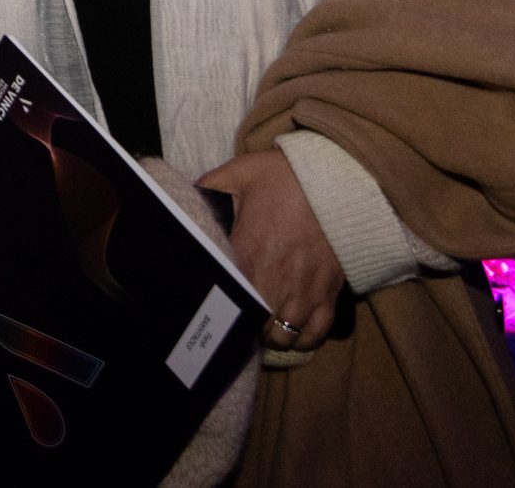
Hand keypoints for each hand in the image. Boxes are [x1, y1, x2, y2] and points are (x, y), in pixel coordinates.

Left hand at [196, 150, 345, 350]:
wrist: (333, 179)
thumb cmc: (282, 178)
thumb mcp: (235, 175)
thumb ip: (206, 191)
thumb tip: (181, 203)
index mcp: (247, 255)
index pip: (228, 301)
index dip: (220, 310)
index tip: (215, 306)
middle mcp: (276, 282)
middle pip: (255, 328)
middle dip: (244, 326)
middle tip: (238, 312)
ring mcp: (305, 291)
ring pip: (283, 337)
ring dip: (269, 334)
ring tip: (261, 321)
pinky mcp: (329, 292)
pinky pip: (316, 333)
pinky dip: (303, 338)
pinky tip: (292, 328)